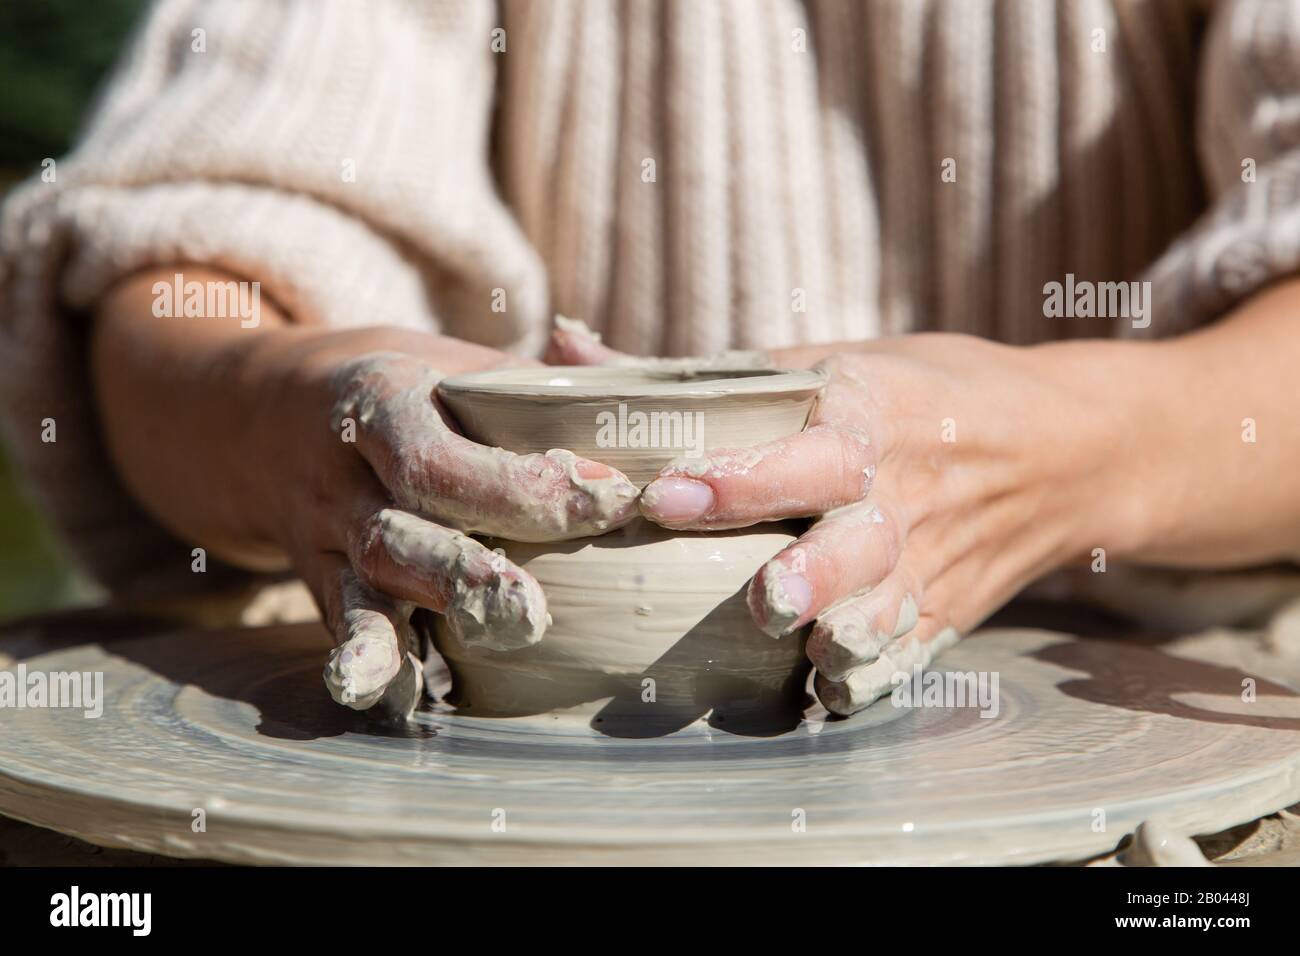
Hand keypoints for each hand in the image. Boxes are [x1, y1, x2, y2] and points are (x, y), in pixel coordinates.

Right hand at [253, 334, 639, 715]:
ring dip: (428, 619)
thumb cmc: (408, 391)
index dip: (525, 484)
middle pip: (398, 529)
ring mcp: (324, 536)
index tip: (612, 498)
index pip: (442, 456)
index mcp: (382, 402)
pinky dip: (369, 661)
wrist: (268, 417)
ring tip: (493, 642)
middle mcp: (343, 475)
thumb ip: (548, 382)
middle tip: (535, 606)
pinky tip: (392, 696)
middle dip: (466, 569)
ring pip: (367, 582)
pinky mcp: (319, 583)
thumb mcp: (460, 364)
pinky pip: (341, 624)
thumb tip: (648, 389)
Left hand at [549, 325, 1126, 714]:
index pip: (808, 448)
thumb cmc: (920, 391)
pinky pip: (914, 648)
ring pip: (891, 603)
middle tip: (758, 597)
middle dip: (811, 568)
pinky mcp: (948, 609)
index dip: (741, 475)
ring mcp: (933, 557)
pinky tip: (833, 689)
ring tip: (808, 650)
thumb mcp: (829, 358)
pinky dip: (877, 672)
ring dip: (849, 630)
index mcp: (872, 414)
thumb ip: (700, 373)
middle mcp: (905, 491)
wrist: (1062, 448)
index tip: (667, 493)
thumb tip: (567, 344)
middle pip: (860, 535)